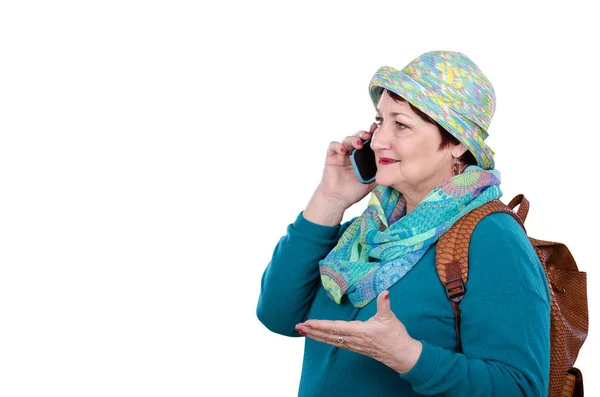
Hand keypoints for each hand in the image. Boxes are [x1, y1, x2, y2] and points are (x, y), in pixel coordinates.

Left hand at [295, 290, 422, 373]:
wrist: (402, 355)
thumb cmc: (396, 336)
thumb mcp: (390, 318)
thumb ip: (384, 304)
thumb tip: (385, 292)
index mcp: (360, 331)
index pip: (335, 327)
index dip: (321, 325)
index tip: (308, 322)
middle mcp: (354, 339)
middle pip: (329, 335)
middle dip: (312, 331)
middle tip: (298, 327)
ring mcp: (354, 345)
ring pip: (331, 340)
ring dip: (316, 336)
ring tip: (303, 331)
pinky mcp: (356, 347)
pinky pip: (337, 343)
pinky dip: (325, 339)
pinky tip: (319, 337)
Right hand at [317, 122, 378, 209]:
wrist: (339, 199)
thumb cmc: (354, 191)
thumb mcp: (372, 182)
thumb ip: (380, 173)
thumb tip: (394, 167)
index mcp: (363, 157)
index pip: (368, 142)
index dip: (373, 135)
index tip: (379, 131)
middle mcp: (353, 153)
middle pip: (358, 137)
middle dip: (364, 134)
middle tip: (369, 136)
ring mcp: (342, 154)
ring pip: (347, 139)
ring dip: (353, 139)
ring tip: (359, 145)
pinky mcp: (331, 157)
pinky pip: (333, 146)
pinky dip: (338, 146)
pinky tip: (343, 152)